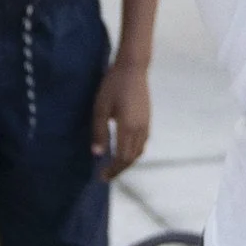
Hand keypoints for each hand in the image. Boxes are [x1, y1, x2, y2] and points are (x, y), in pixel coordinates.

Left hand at [92, 61, 150, 179]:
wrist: (133, 68)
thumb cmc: (112, 86)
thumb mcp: (100, 108)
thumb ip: (99, 132)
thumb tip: (97, 154)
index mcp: (128, 128)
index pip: (122, 158)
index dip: (112, 170)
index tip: (101, 177)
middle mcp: (141, 130)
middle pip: (132, 158)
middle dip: (119, 169)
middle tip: (105, 174)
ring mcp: (146, 125)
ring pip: (139, 151)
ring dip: (127, 161)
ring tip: (113, 164)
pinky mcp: (147, 119)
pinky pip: (142, 142)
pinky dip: (133, 151)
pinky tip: (123, 149)